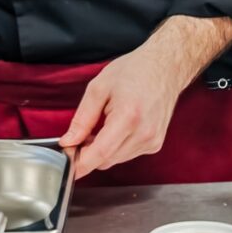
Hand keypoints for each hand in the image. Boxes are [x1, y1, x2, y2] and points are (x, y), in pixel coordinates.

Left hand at [59, 45, 180, 179]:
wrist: (164, 67)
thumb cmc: (134, 71)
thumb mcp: (99, 88)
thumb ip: (82, 118)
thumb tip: (68, 141)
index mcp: (128, 116)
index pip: (100, 153)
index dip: (80, 163)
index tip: (67, 165)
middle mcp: (144, 133)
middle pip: (106, 160)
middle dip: (88, 153)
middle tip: (80, 135)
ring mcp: (152, 141)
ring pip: (116, 160)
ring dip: (103, 150)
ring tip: (102, 124)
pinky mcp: (155, 144)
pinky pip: (128, 154)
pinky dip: (117, 147)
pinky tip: (117, 128)